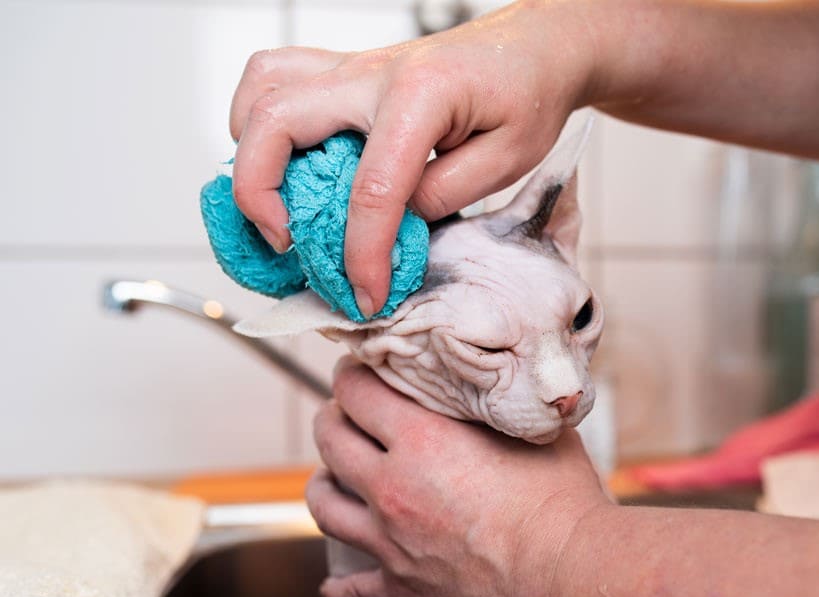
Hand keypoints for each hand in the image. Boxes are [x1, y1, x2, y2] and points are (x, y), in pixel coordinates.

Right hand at [228, 1, 594, 316]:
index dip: (363, 254)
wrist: (535, 47)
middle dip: (260, 193)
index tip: (365, 294)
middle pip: (276, 121)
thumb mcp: (505, 160)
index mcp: (421, 95)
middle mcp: (372, 72)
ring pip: (262, 88)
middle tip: (287, 243)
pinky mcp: (346, 71)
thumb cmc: (527, 95)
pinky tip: (285, 162)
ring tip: (276, 201)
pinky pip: (276, 79)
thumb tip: (387, 229)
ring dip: (251, 150)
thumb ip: (441, 195)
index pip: (373, 188)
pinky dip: (260, 121)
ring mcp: (352, 65)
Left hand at [307, 357, 612, 596]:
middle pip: (331, 442)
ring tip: (328, 476)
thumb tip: (500, 385)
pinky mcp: (406, 585)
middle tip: (343, 410)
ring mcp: (393, 539)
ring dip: (320, 485)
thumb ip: (500, 406)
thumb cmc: (560, 497)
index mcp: (422, 438)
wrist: (567, 572)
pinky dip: (343, 589)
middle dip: (331, 418)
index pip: (358, 392)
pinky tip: (332, 589)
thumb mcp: (531, 429)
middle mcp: (393, 486)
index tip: (356, 368)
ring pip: (324, 508)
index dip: (351, 374)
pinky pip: (358, 589)